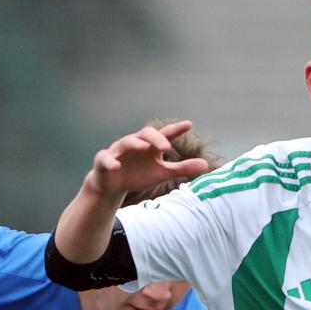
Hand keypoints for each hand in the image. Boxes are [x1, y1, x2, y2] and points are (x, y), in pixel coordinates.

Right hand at [84, 120, 211, 200]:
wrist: (114, 185)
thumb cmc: (139, 174)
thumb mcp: (162, 173)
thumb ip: (182, 168)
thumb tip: (206, 165)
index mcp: (151, 146)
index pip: (165, 134)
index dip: (176, 129)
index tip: (189, 124)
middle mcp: (136, 144)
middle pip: (145, 134)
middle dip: (156, 138)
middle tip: (166, 146)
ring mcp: (119, 151)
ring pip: (126, 142)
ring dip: (135, 144)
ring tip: (144, 147)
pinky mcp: (105, 161)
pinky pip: (107, 159)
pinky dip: (111, 161)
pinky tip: (117, 165)